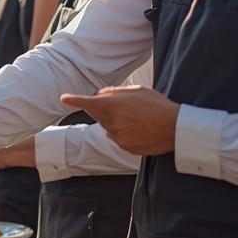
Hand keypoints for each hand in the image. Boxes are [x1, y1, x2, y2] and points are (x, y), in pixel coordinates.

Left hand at [58, 85, 178, 155]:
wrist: (174, 128)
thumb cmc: (157, 105)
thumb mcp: (137, 91)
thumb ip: (115, 92)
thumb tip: (100, 95)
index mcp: (114, 105)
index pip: (89, 102)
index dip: (75, 100)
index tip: (64, 99)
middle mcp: (112, 121)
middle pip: (97, 113)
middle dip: (102, 108)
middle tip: (123, 105)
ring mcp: (117, 136)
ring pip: (107, 126)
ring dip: (114, 120)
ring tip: (136, 117)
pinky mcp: (123, 146)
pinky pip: (116, 137)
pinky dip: (122, 132)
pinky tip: (138, 129)